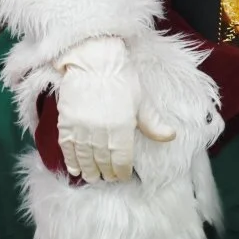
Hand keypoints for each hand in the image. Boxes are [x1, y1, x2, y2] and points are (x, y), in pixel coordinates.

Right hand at [54, 34, 174, 182]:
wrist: (95, 60)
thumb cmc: (121, 78)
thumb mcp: (141, 100)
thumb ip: (153, 124)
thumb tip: (171, 136)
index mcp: (122, 129)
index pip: (121, 161)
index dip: (121, 171)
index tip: (121, 176)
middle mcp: (101, 133)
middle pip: (102, 162)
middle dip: (105, 173)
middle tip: (107, 178)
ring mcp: (81, 129)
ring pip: (85, 158)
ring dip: (89, 171)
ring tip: (92, 177)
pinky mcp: (66, 123)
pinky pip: (68, 149)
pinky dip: (71, 161)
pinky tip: (75, 169)